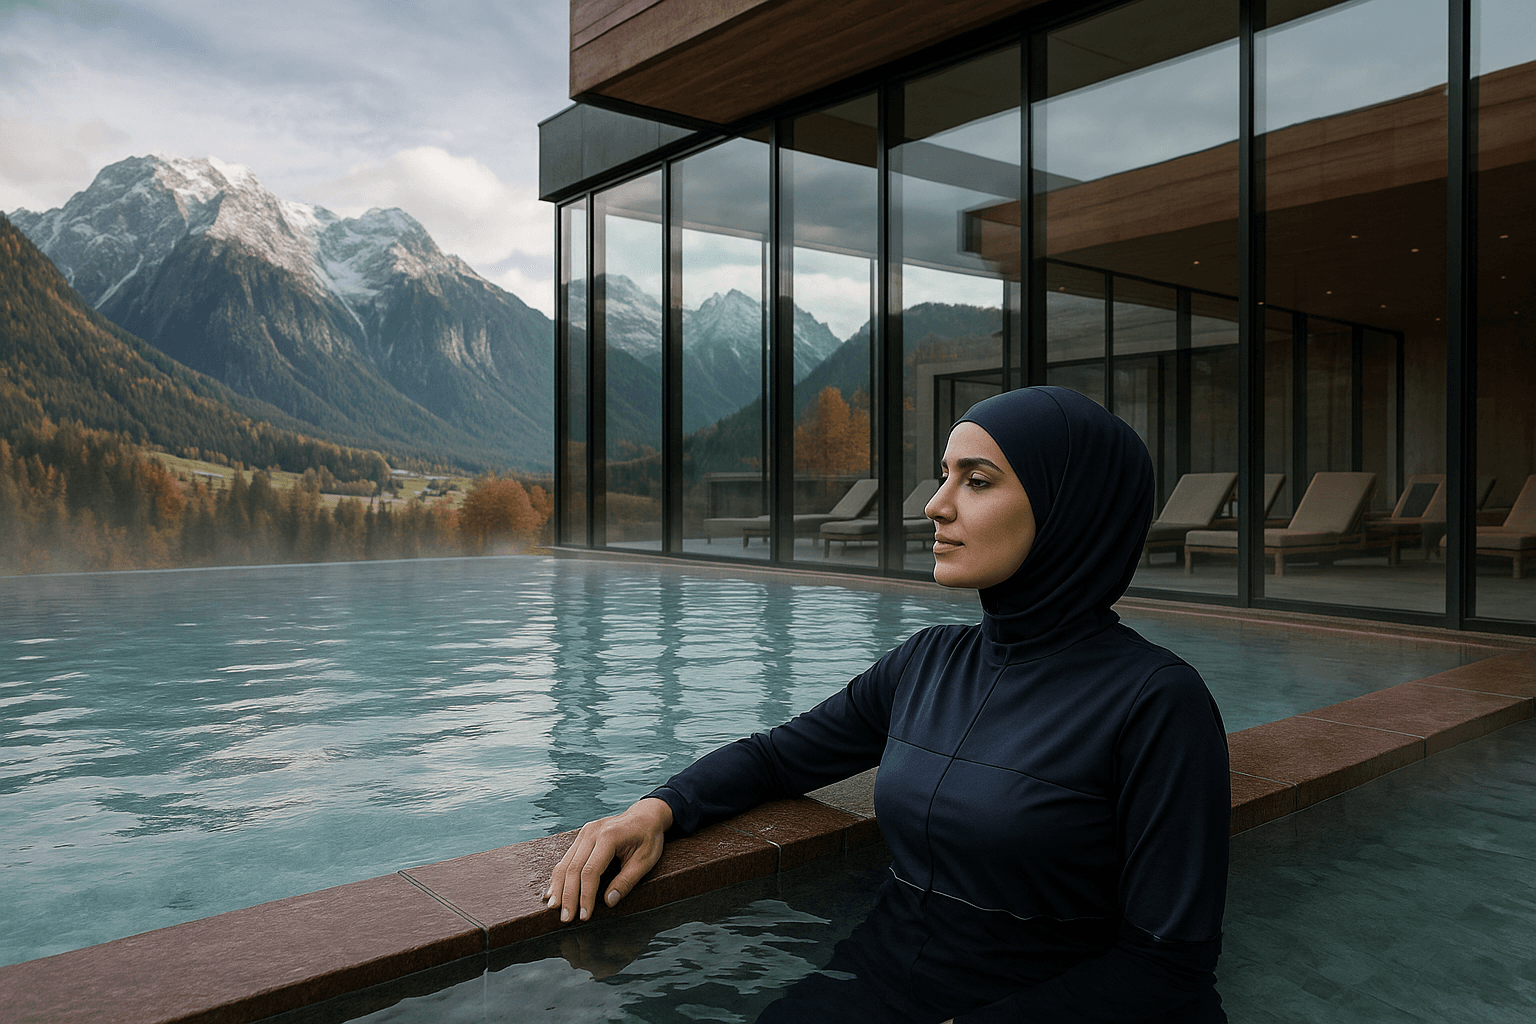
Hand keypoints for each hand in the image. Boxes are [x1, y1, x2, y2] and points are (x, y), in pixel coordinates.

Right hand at [544, 796, 672, 923]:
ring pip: (565, 863)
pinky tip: (553, 891)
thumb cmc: (648, 838)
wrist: (645, 815)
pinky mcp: (581, 836)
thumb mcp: (646, 860)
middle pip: (573, 868)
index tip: (584, 916)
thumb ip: (627, 880)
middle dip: (568, 896)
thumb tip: (609, 902)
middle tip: (566, 919)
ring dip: (558, 887)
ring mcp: (584, 833)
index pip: (591, 871)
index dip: (585, 896)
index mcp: (609, 836)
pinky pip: (567, 858)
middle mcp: (592, 832)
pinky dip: (559, 876)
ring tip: (554, 908)